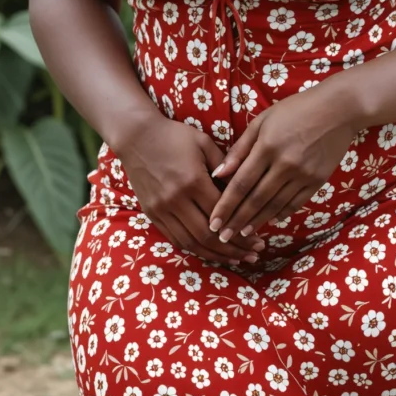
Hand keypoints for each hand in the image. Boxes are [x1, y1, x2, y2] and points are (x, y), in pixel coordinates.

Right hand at [115, 115, 266, 266]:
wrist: (137, 137)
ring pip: (192, 243)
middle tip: (253, 256)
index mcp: (193, 181)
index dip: (241, 231)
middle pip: (208, 235)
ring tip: (236, 259)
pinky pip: (176, 239)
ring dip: (216, 255)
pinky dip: (195, 249)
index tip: (259, 239)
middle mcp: (176, 200)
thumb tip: (244, 187)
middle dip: (234, 249)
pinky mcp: (152, 214)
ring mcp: (162, 209)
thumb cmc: (174, 136)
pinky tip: (210, 253)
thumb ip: (224, 165)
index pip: (222, 215)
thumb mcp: (203, 143)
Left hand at [207, 87, 357, 243]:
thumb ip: (240, 148)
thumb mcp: (263, 121)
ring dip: (257, 221)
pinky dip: (280, 214)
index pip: (241, 183)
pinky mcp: (317, 181)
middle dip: (237, 220)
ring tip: (242, 233)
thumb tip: (218, 174)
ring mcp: (303, 174)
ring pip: (275, 205)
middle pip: (256, 199)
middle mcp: (285, 164)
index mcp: (267, 146)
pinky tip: (269, 221)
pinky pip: (295, 203)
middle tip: (222, 237)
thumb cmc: (295, 110)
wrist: (338, 109)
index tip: (213, 222)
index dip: (226, 205)